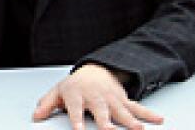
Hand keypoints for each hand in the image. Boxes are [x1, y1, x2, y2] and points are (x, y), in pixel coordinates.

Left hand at [33, 63, 162, 129]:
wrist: (95, 70)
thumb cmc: (75, 85)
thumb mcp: (57, 92)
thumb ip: (46, 104)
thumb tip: (36, 116)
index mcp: (76, 95)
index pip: (75, 109)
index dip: (77, 120)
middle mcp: (95, 97)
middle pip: (101, 111)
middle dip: (106, 123)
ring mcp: (111, 98)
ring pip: (122, 111)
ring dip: (131, 121)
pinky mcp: (124, 100)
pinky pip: (137, 107)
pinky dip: (148, 114)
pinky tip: (158, 119)